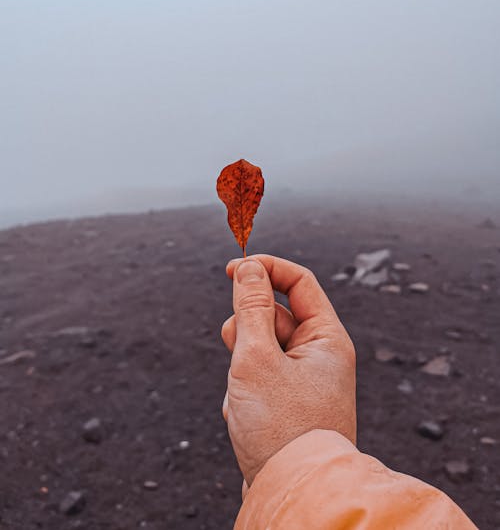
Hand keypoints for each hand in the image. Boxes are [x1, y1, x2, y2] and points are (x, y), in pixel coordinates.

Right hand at [221, 254, 355, 486]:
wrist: (291, 495)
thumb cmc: (280, 426)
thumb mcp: (257, 358)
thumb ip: (250, 308)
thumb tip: (248, 267)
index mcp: (327, 338)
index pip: (298, 281)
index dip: (265, 269)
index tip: (231, 269)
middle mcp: (320, 356)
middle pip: (275, 315)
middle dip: (247, 328)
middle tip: (237, 348)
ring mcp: (303, 380)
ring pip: (260, 348)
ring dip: (242, 364)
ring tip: (244, 395)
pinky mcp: (287, 403)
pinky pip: (257, 377)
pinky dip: (243, 389)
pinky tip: (246, 418)